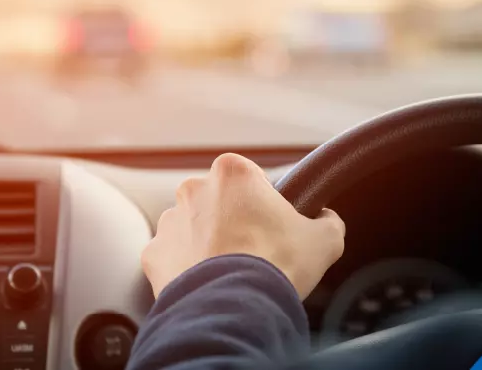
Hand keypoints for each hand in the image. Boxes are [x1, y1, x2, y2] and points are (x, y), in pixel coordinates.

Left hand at [141, 153, 345, 299]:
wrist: (233, 309)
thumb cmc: (277, 266)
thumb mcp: (325, 239)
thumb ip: (328, 220)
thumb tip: (326, 220)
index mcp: (233, 171)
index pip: (252, 179)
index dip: (266, 204)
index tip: (274, 227)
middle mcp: (193, 188)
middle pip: (220, 201)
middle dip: (234, 221)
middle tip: (256, 251)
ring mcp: (169, 221)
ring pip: (194, 227)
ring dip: (209, 243)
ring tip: (231, 272)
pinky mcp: (153, 253)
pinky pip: (174, 256)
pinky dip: (188, 268)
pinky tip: (210, 284)